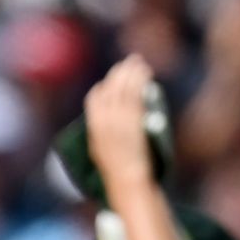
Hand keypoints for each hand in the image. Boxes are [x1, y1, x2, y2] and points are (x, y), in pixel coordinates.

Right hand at [84, 55, 161, 195]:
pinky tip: (146, 74)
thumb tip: (106, 115)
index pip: (95, 96)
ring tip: (139, 62)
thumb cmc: (114, 167)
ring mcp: (120, 118)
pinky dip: (141, 81)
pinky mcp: (135, 119)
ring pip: (125, 87)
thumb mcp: (98, 147)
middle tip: (129, 62)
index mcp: (93, 125)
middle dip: (120, 72)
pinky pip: (137, 94)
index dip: (104, 87)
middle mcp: (104, 119)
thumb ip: (100, 128)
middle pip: (111, 87)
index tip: (112, 82)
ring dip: (132, 72)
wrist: (127, 177)